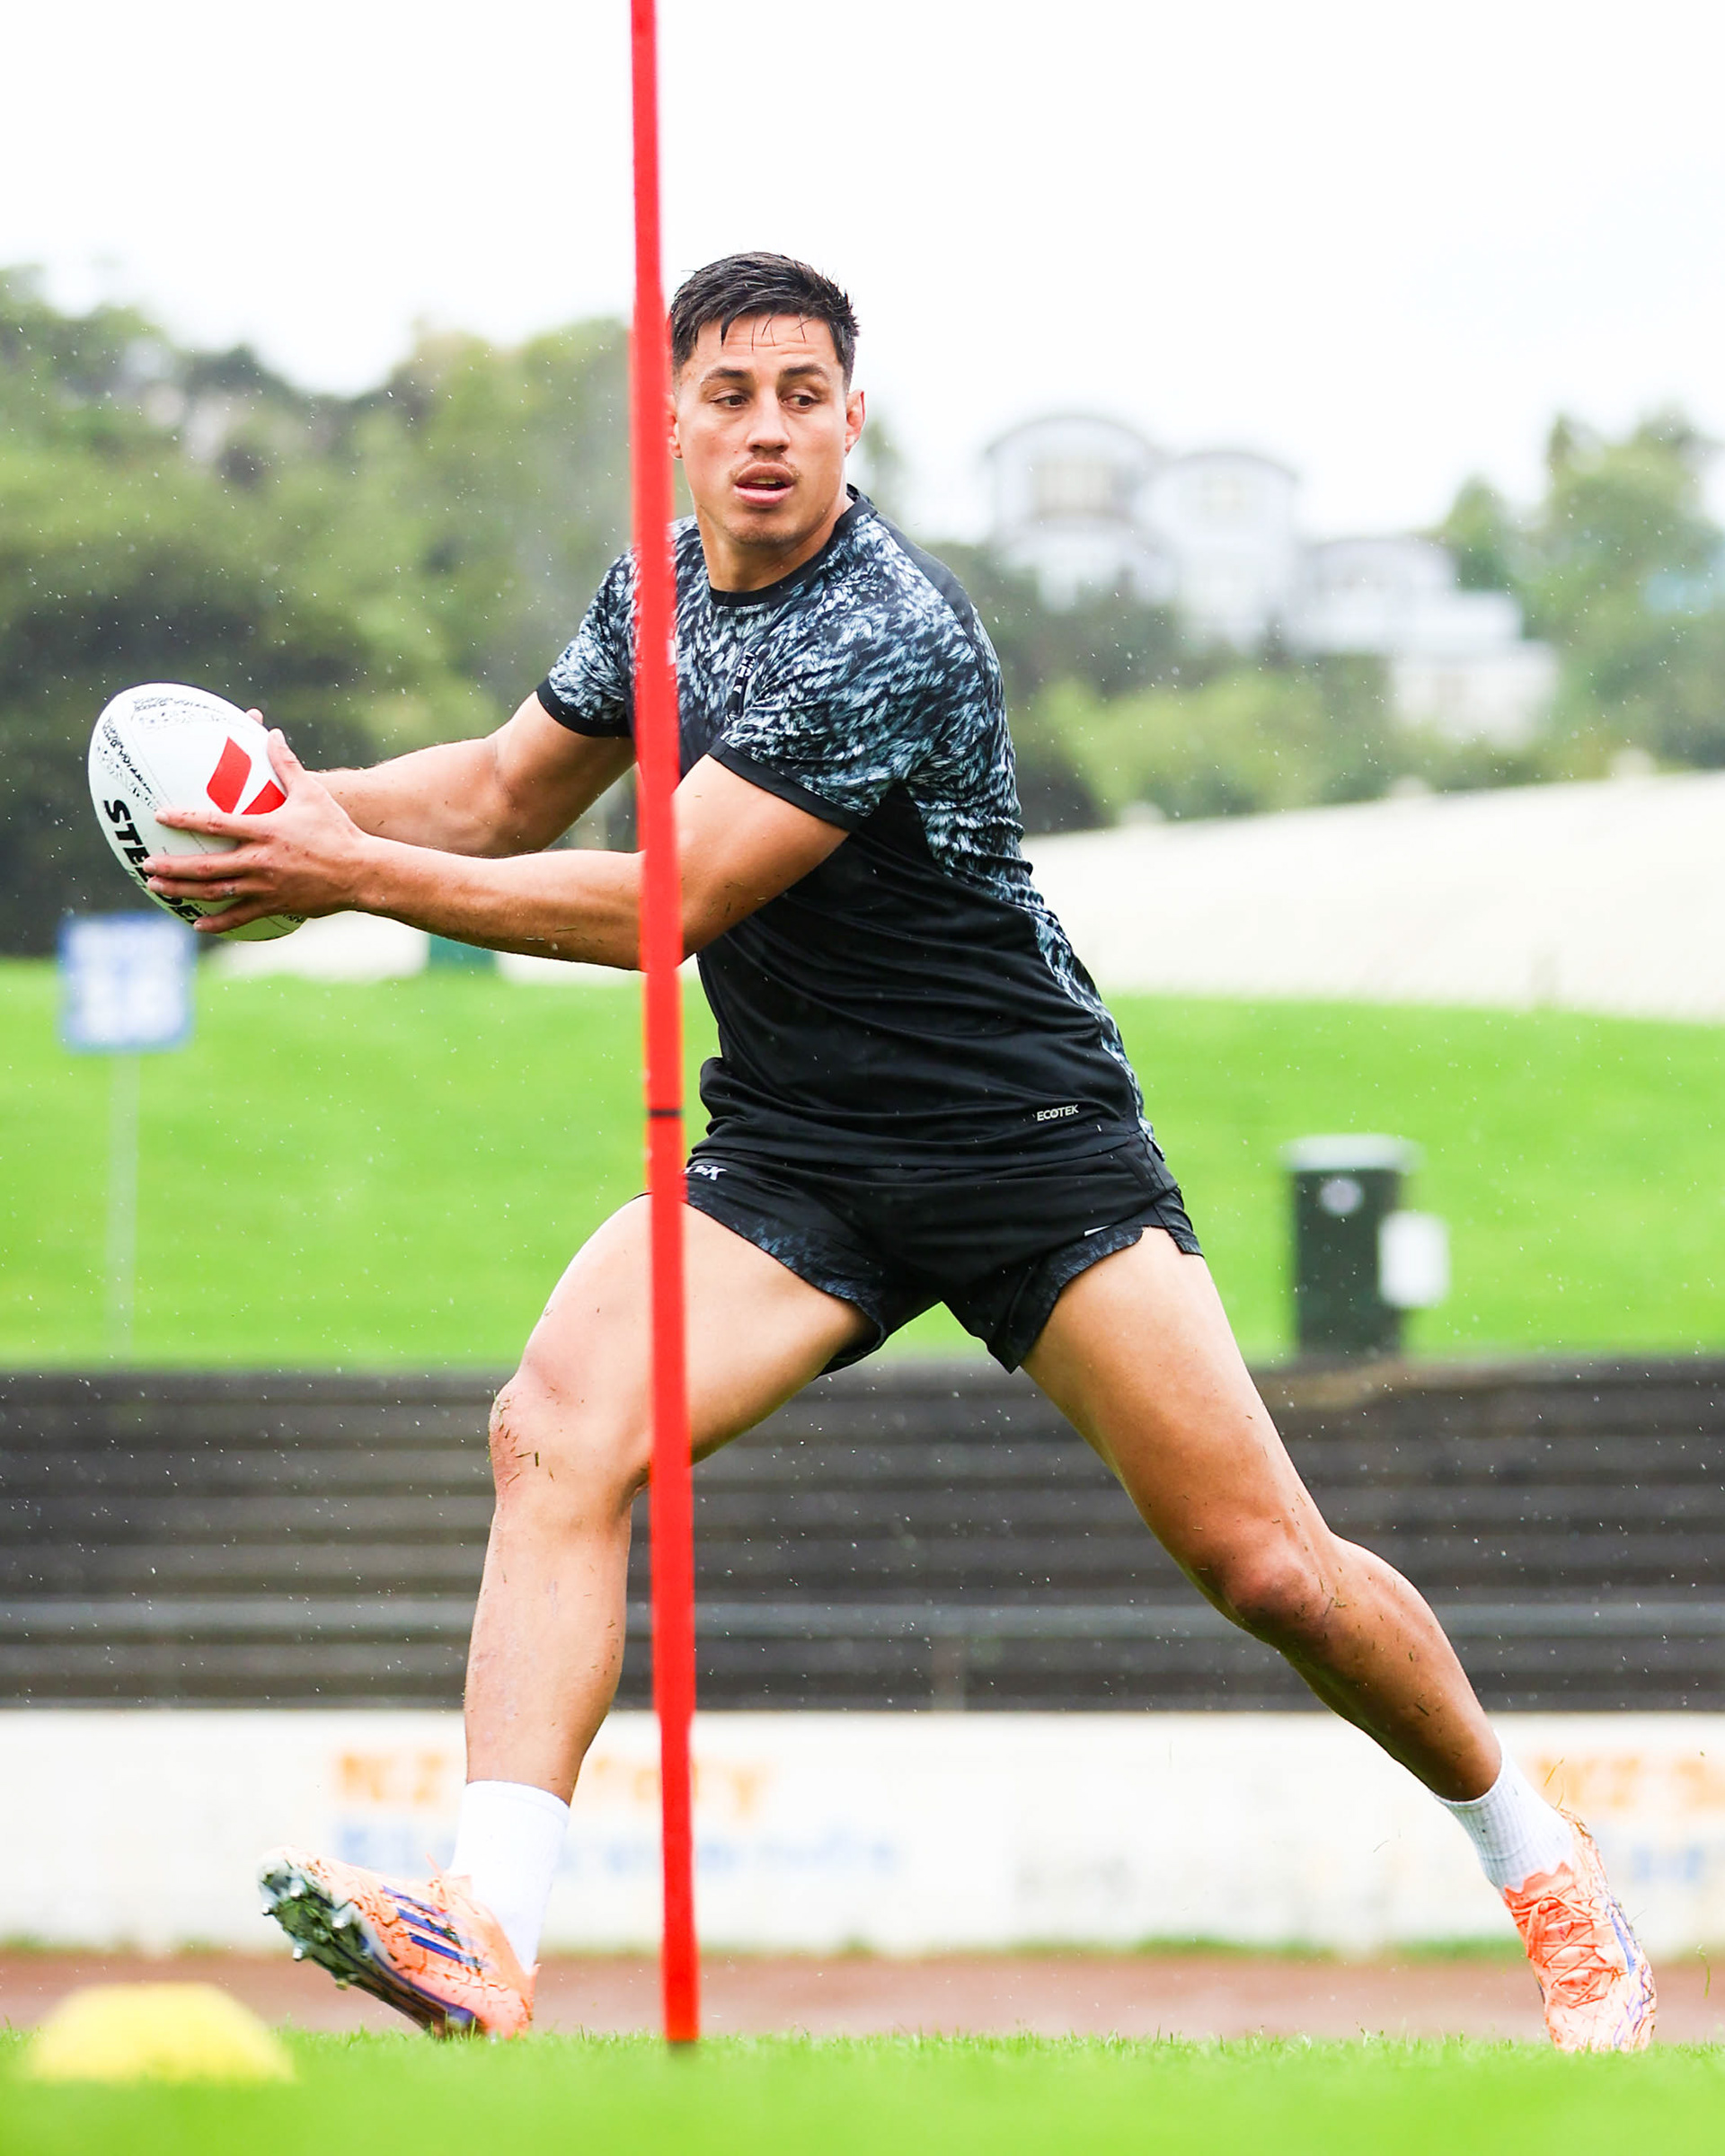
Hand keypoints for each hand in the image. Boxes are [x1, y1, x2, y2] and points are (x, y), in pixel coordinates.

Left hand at [144, 722, 374, 932]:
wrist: (361, 872)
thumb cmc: (337, 830)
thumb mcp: (312, 795)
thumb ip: (287, 765)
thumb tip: (272, 733)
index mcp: (265, 830)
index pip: (216, 823)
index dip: (185, 819)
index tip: (160, 815)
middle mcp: (260, 860)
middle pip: (206, 866)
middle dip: (173, 866)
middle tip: (146, 863)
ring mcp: (266, 886)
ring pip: (216, 892)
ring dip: (183, 890)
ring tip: (158, 887)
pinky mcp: (276, 904)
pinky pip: (241, 916)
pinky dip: (218, 922)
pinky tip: (197, 925)